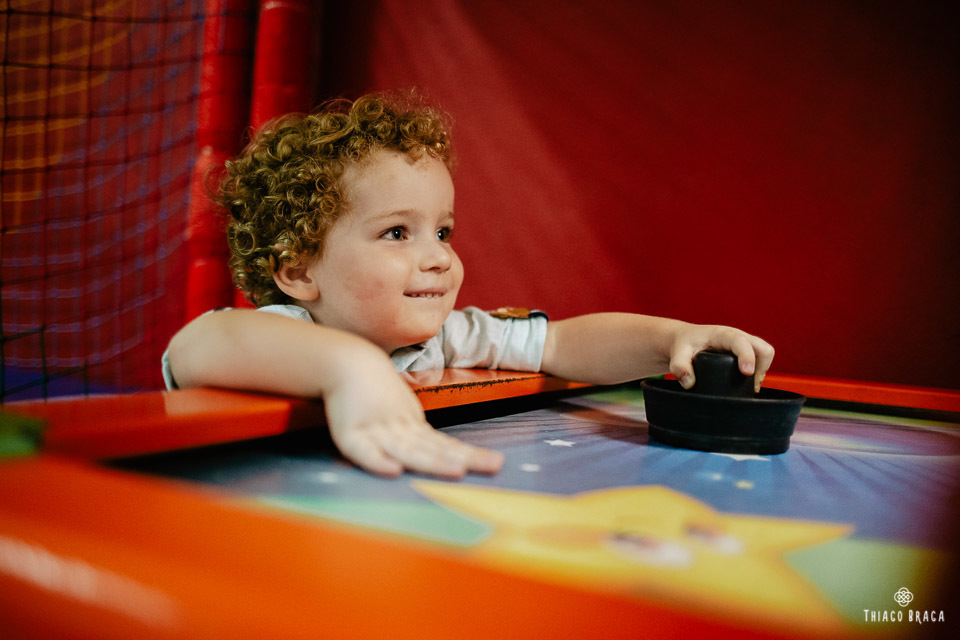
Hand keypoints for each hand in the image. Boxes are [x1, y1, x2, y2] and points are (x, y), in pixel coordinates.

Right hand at [323, 353, 503, 477]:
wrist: (348, 361)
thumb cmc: (374, 388)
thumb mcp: (399, 411)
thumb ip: (415, 433)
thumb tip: (440, 449)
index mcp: (413, 425)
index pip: (444, 444)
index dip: (468, 454)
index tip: (494, 462)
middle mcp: (401, 428)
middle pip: (435, 448)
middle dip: (465, 458)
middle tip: (494, 465)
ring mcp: (378, 430)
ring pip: (409, 451)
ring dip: (433, 462)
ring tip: (457, 471)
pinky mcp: (351, 435)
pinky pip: (363, 452)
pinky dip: (377, 461)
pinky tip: (394, 470)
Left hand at [668, 324, 774, 392]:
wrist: (685, 339)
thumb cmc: (683, 344)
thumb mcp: (678, 353)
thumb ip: (679, 367)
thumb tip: (689, 383)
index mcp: (723, 334)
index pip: (741, 342)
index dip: (747, 356)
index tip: (747, 372)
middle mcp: (737, 337)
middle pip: (763, 349)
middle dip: (761, 367)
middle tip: (749, 383)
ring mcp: (744, 344)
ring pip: (765, 355)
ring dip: (762, 371)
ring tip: (750, 386)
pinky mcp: (745, 353)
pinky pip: (761, 361)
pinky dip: (759, 373)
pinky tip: (750, 385)